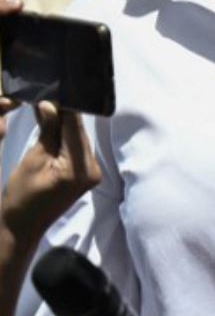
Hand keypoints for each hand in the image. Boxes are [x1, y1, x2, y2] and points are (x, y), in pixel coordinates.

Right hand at [0, 100, 97, 247]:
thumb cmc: (22, 196)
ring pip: (78, 139)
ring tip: (47, 107)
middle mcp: (92, 169)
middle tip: (48, 97)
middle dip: (63, 115)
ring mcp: (92, 173)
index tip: (57, 89)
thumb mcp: (32, 160)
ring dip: (64, 125)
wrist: (23, 226)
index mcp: (79, 169)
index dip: (65, 108)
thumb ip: (47, 131)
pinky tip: (53, 125)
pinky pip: (77, 149)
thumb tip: (51, 104)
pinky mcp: (86, 174)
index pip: (74, 129)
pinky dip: (65, 138)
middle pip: (79, 133)